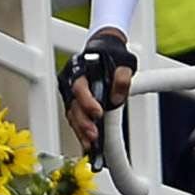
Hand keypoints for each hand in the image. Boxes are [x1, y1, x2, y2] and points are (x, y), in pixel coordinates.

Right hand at [63, 28, 134, 154]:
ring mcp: (71, 94)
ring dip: (81, 131)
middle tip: (94, 136)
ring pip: (72, 116)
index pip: (79, 88)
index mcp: (79, 69)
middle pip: (73, 106)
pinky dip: (81, 131)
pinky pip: (75, 119)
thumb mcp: (124, 62)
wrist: (104, 49)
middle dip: (83, 123)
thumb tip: (117, 99)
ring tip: (91, 145)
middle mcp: (71, 82)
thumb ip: (122, 78)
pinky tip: (88, 143)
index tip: (98, 113)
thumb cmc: (113, 56)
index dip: (87, 102)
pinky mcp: (74, 103)